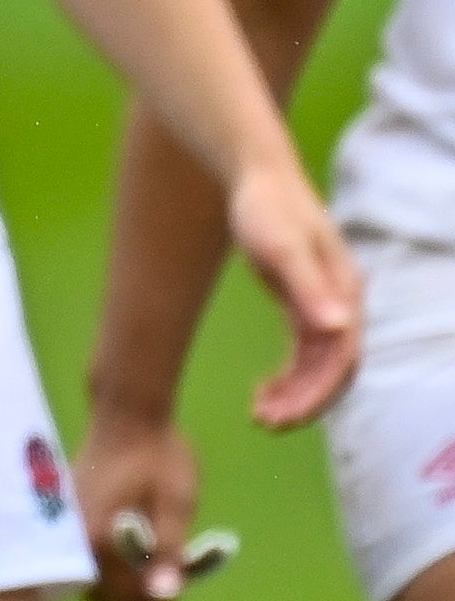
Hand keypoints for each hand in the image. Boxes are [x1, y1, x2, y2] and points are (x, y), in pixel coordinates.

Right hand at [77, 411, 201, 600]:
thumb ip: (168, 552)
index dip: (154, 600)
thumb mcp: (176, 504)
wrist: (127, 412)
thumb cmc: (158, 456)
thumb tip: (164, 594)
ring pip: (91, 578)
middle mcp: (77, 538)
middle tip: (165, 575)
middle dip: (133, 598)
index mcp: (100, 540)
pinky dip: (109, 561)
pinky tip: (134, 541)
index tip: (179, 582)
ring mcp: (70, 526)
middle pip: (99, 597)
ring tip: (152, 560)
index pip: (121, 599)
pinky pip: (86, 555)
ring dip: (120, 581)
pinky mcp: (71, 514)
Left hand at [227, 160, 362, 425]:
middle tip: (264, 423)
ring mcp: (325, 305)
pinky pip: (305, 354)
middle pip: (335, 368)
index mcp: (345, 293)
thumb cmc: (267, 207)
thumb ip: (307, 287)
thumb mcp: (280, 247)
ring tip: (260, 415)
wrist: (256, 177)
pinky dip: (289, 377)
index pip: (342, 358)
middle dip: (305, 401)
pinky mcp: (304, 303)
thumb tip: (337, 329)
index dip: (318, 392)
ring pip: (319, 366)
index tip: (284, 416)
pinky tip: (265, 392)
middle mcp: (342, 304)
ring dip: (296, 395)